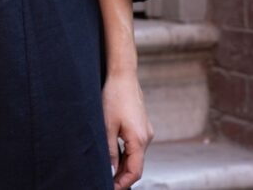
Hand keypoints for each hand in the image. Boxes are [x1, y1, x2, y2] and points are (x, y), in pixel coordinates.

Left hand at [101, 69, 153, 188]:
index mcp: (139, 140)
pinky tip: (114, 151)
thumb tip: (110, 171)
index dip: (123, 183)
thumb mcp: (107, 125)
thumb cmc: (114, 96)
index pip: (135, 171)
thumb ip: (110, 150)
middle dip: (122, 174)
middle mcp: (146, 137)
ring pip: (136, 154)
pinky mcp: (142, 124)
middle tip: (106, 179)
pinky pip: (136, 144)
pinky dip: (126, 151)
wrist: (123, 74)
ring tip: (108, 166)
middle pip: (136, 164)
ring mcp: (146, 130)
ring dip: (123, 162)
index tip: (111, 187)